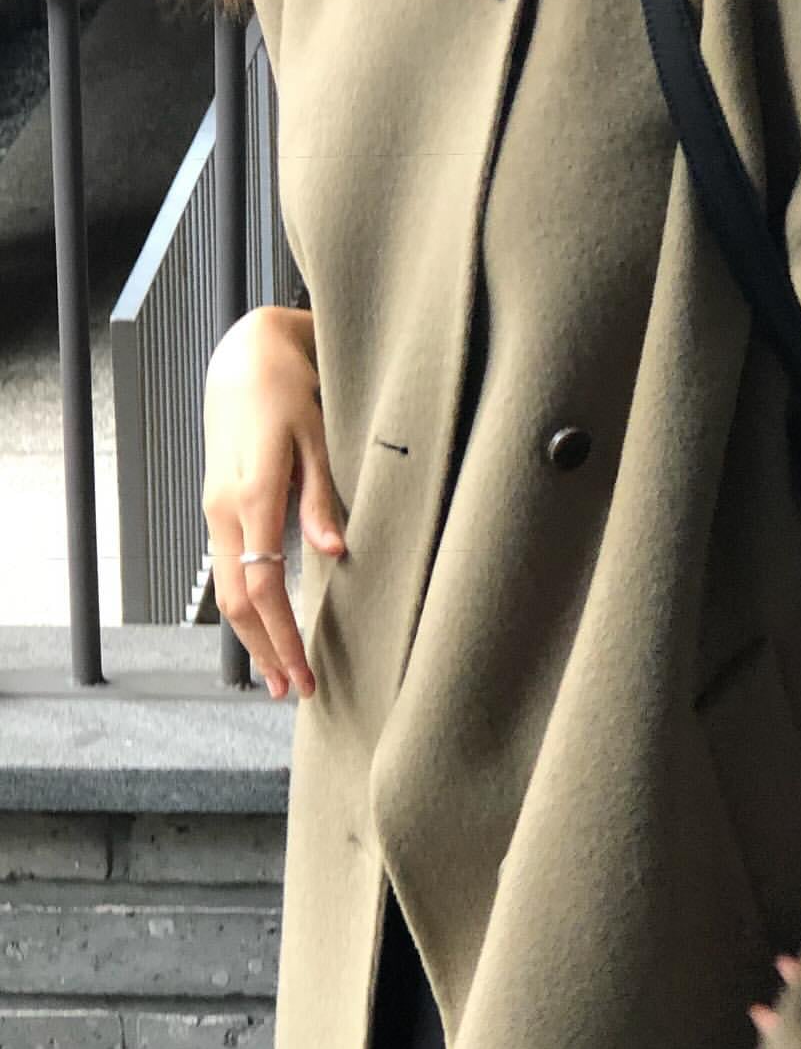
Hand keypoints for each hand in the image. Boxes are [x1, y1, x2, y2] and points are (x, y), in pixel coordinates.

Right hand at [201, 306, 344, 700]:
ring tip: (279, 675)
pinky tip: (264, 627)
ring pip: (228, 590)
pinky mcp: (221, 507)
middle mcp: (224, 511)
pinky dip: (246, 607)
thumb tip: (336, 551)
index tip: (305, 674)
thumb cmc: (288, 390)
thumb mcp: (316, 438)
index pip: (263, 587)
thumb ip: (322, 498)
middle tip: (296, 692)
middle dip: (266, 651)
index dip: (283, 637)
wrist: (246, 357)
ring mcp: (216, 511)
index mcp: (250, 497)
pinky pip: (230, 569)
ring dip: (253, 636)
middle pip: (238, 602)